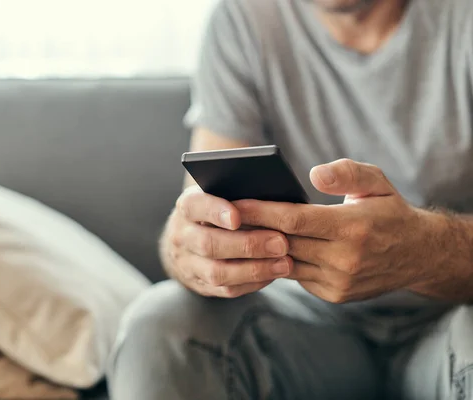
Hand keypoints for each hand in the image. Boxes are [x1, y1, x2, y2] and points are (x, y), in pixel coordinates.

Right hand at [161, 186, 292, 297]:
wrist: (187, 242)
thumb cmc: (214, 212)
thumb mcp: (217, 196)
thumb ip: (237, 195)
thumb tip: (273, 197)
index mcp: (187, 206)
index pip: (195, 206)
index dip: (215, 211)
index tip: (237, 217)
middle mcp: (182, 235)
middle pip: (209, 244)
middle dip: (248, 245)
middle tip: (281, 243)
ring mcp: (187, 263)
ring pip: (217, 272)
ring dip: (254, 269)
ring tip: (284, 264)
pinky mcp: (199, 284)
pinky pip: (226, 289)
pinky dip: (252, 283)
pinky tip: (273, 274)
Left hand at [235, 159, 439, 303]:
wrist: (418, 255)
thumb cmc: (389, 210)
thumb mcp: (376, 181)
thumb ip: (346, 173)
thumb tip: (313, 174)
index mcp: (353, 227)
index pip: (294, 219)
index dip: (260, 211)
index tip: (233, 202)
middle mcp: (345, 258)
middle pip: (283, 243)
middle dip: (251, 229)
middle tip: (223, 217)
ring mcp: (339, 281)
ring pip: (286, 264)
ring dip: (259, 250)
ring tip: (234, 233)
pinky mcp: (335, 295)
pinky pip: (297, 277)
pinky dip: (279, 263)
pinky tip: (261, 250)